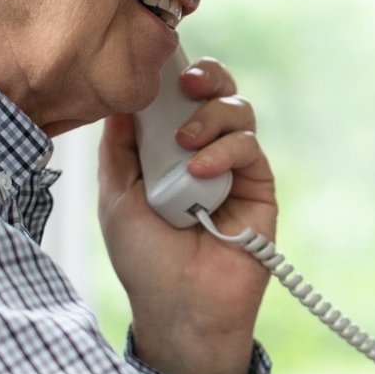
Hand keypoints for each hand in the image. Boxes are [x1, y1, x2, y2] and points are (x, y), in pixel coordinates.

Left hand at [98, 57, 276, 373]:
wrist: (179, 307)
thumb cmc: (144, 259)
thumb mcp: (116, 197)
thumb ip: (119, 148)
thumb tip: (121, 99)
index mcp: (166, 149)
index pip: (175, 97)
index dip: (171, 76)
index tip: (158, 66)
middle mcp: (202, 151)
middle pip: (214, 90)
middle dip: (203, 76)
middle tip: (185, 84)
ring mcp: (232, 167)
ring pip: (237, 110)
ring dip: (210, 116)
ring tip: (186, 143)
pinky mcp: (259, 186)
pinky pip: (249, 146)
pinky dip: (224, 149)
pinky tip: (201, 172)